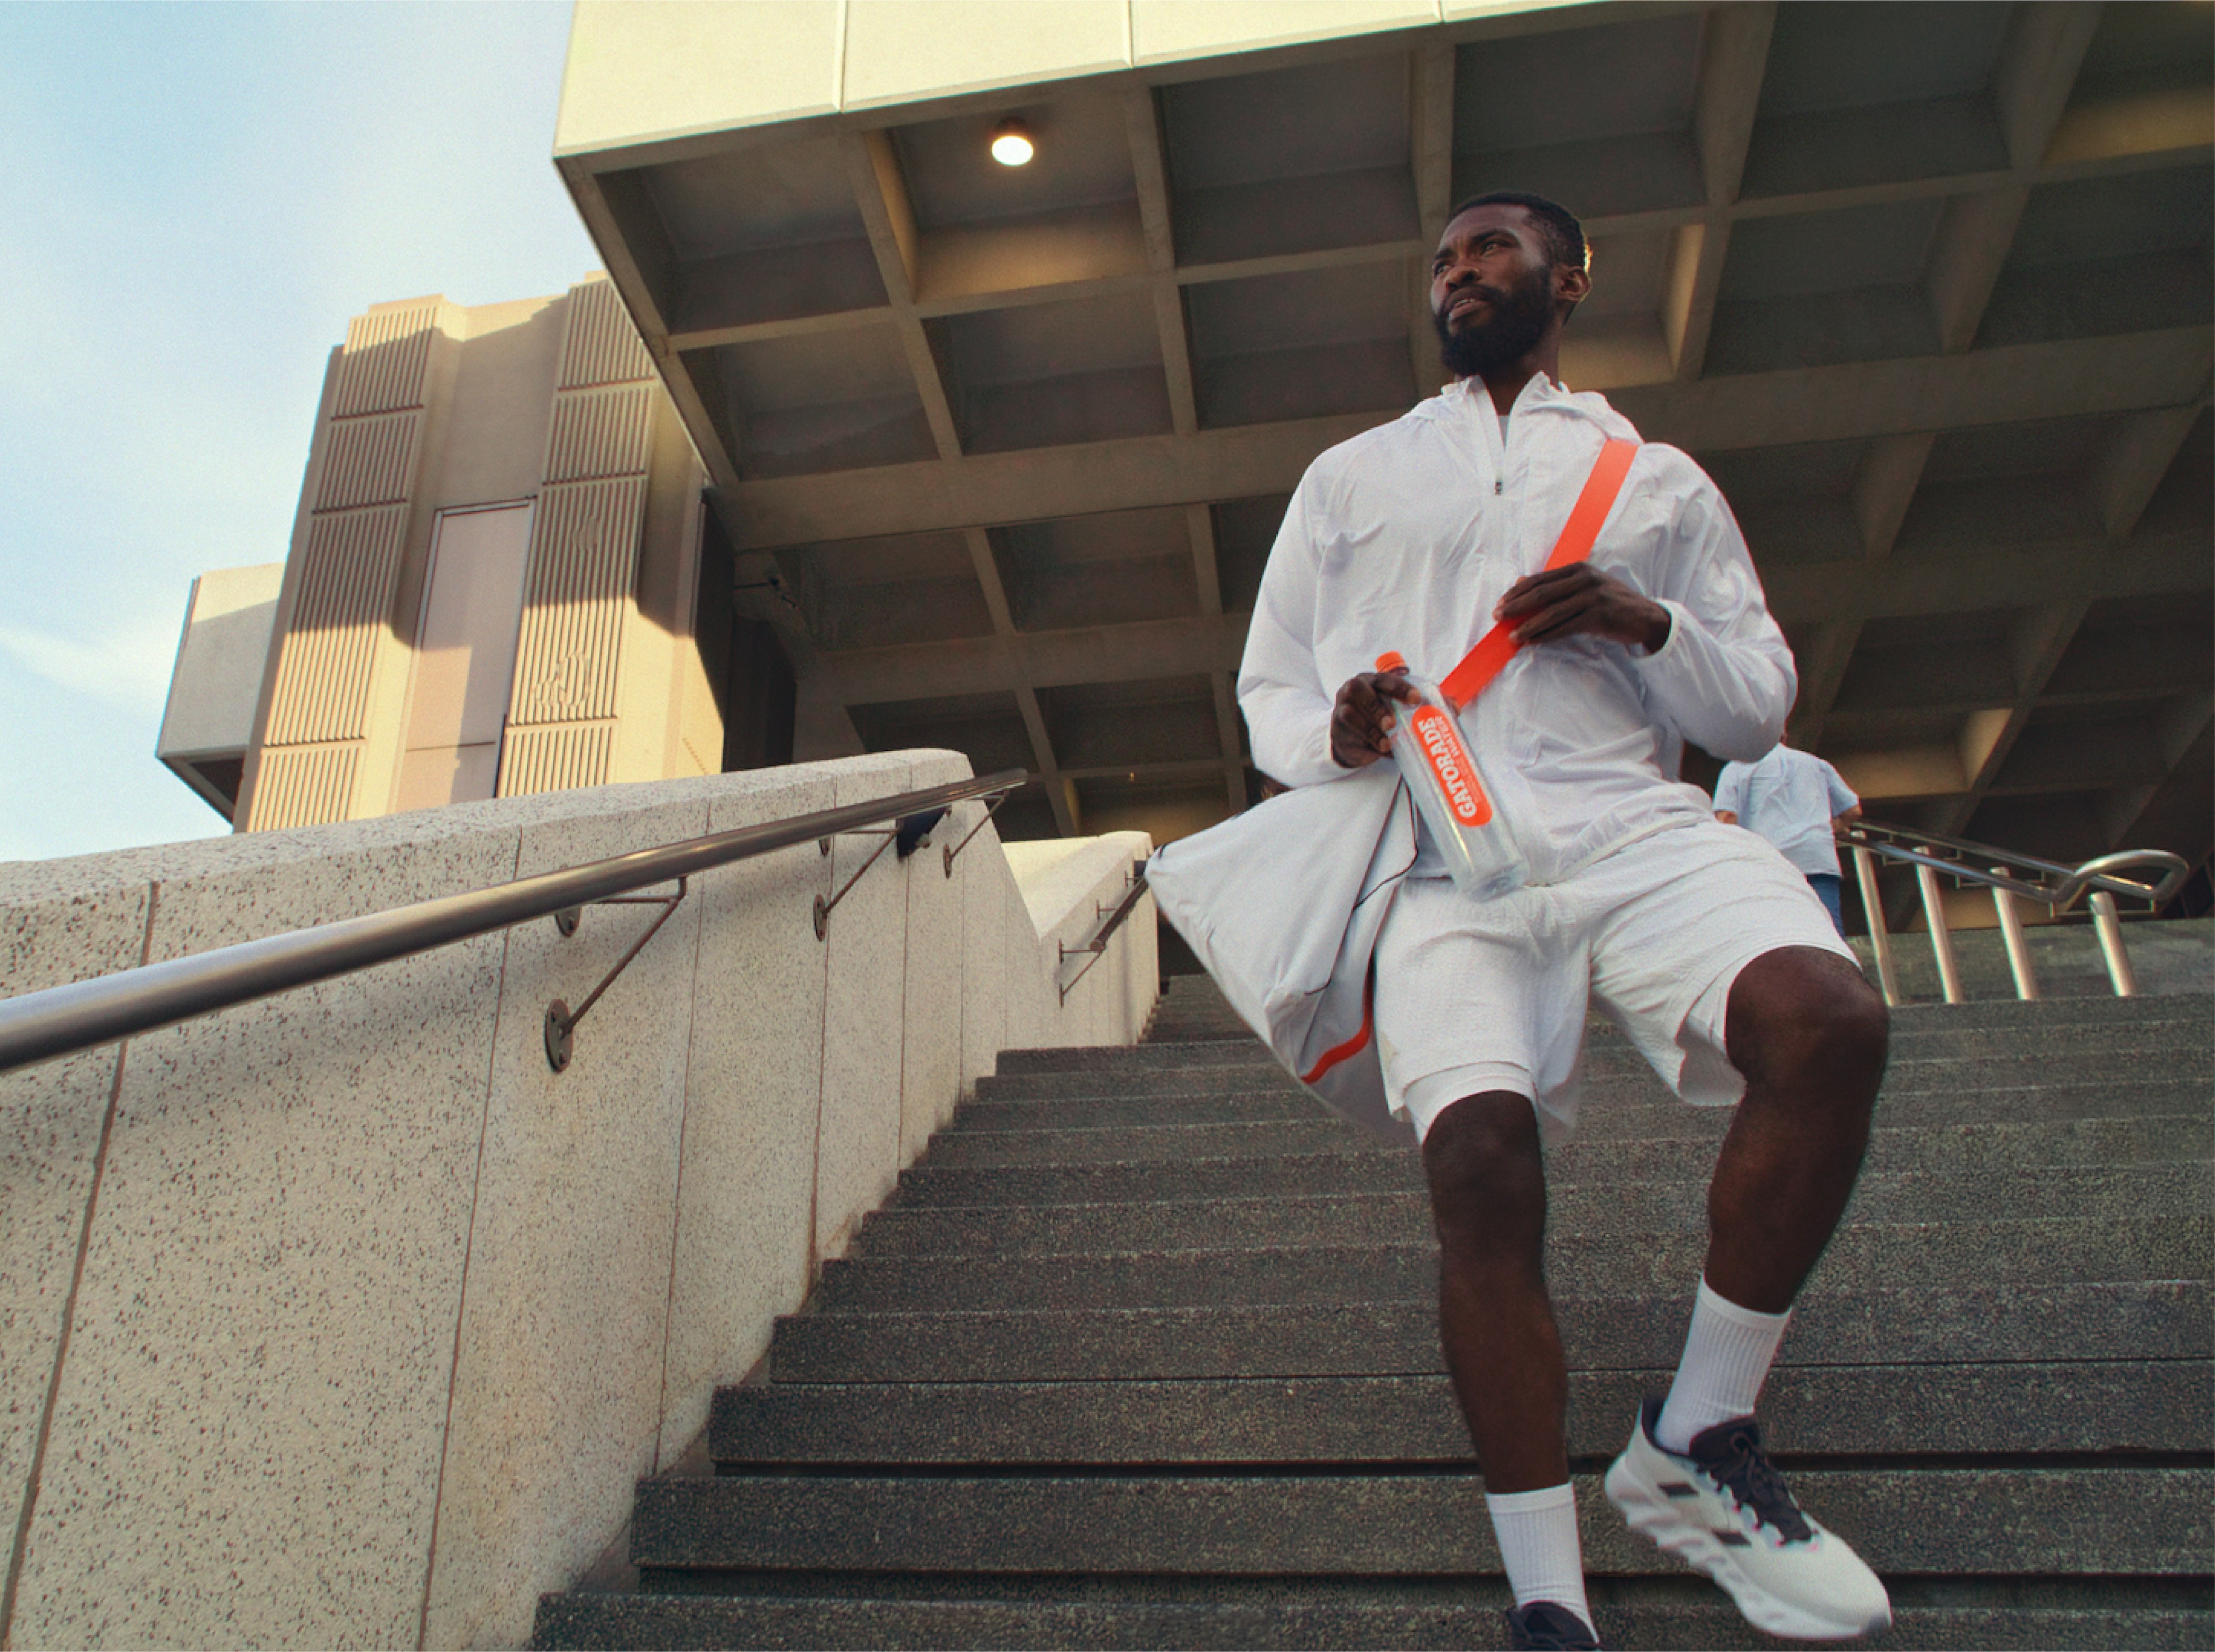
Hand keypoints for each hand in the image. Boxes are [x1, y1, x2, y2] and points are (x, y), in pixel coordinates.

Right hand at [1331, 668, 1418, 767]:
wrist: (1353, 737)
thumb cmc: (1380, 715)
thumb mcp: (1398, 705)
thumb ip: (1426, 703)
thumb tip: (1454, 706)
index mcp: (1370, 680)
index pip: (1383, 679)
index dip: (1399, 688)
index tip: (1416, 699)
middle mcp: (1352, 691)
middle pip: (1359, 693)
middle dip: (1377, 708)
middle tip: (1392, 723)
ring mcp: (1341, 712)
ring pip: (1350, 716)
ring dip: (1371, 730)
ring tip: (1387, 743)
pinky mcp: (1339, 733)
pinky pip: (1352, 738)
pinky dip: (1368, 747)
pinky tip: (1380, 752)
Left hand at [1494, 564, 1670, 652]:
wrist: (1644, 617)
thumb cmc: (1610, 603)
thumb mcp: (1584, 587)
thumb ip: (1555, 584)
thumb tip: (1520, 582)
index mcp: (1578, 569)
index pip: (1540, 579)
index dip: (1517, 591)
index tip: (1500, 603)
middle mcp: (1585, 579)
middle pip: (1542, 593)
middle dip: (1517, 606)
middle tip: (1498, 617)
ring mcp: (1593, 597)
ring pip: (1552, 612)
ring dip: (1529, 625)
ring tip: (1513, 636)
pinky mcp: (1599, 616)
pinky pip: (1566, 627)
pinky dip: (1547, 635)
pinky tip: (1533, 642)